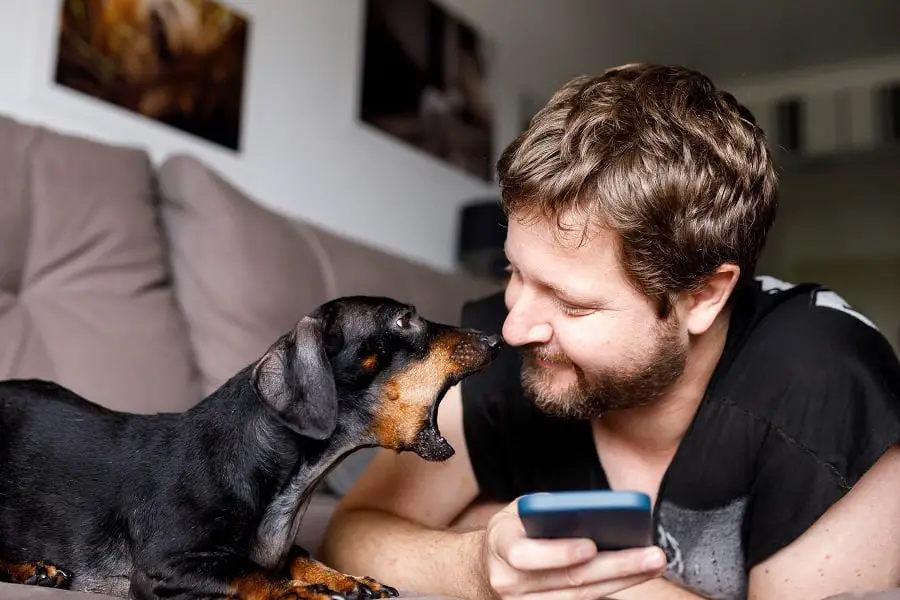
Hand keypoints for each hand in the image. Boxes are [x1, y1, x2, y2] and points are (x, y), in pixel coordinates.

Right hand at [480, 498, 667, 599]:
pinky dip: (609, 590)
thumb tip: (594, 514)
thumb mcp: (521, 511)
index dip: (559, 553)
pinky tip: (634, 576)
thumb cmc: (515, 531)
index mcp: (500, 545)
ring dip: (622, 580)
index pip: (526, 555)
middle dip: (616, 566)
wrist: (488, 567)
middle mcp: (508, 581)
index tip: (592, 546)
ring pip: (580, 597)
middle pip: (568, 580)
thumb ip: (549, 511)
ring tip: (653, 564)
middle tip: (652, 555)